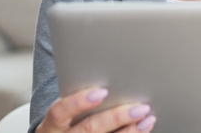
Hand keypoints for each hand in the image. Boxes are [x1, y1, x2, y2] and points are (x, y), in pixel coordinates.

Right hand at [36, 87, 155, 132]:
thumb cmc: (68, 116)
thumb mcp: (66, 106)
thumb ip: (81, 94)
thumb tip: (112, 73)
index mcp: (52, 124)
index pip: (59, 111)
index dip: (78, 102)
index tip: (102, 91)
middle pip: (89, 129)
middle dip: (117, 118)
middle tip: (140, 107)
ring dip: (130, 131)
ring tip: (148, 118)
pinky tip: (144, 128)